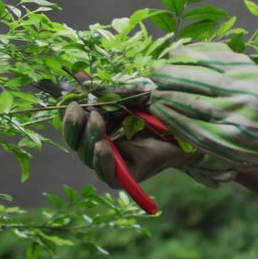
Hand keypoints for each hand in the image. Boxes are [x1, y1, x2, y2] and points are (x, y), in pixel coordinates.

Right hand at [60, 88, 237, 188]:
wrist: (191, 127)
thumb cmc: (164, 111)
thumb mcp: (135, 95)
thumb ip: (110, 92)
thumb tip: (82, 81)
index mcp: (103, 127)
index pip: (75, 125)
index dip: (67, 114)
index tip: (66, 99)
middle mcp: (105, 146)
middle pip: (76, 142)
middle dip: (73, 126)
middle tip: (77, 109)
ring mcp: (116, 163)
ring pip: (88, 157)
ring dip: (88, 138)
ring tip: (97, 120)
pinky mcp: (128, 177)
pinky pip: (107, 175)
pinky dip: (101, 161)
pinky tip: (102, 146)